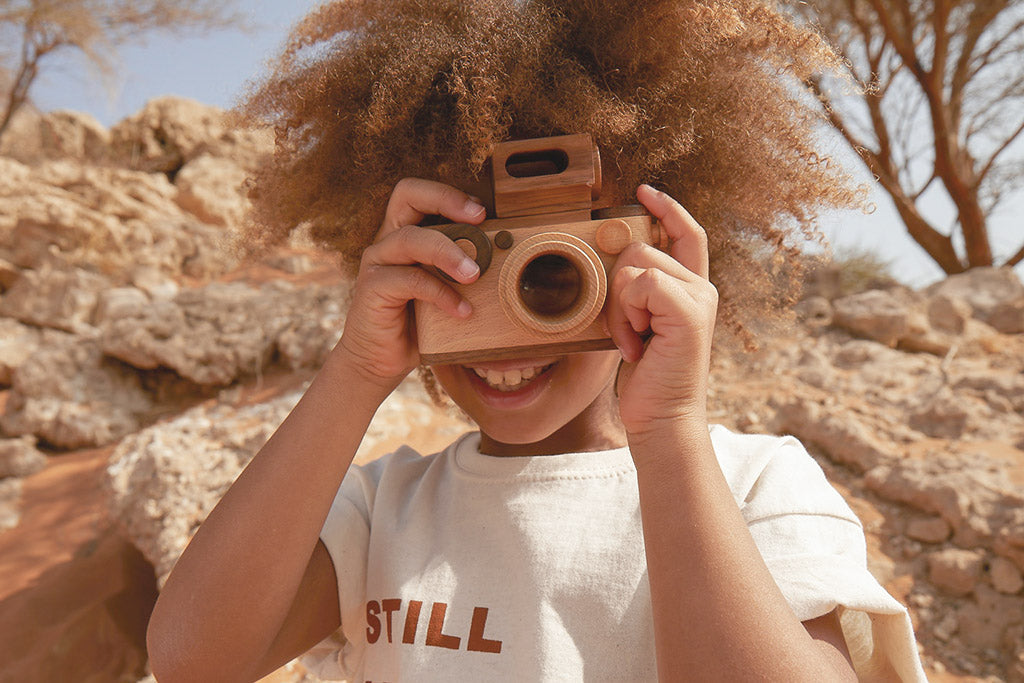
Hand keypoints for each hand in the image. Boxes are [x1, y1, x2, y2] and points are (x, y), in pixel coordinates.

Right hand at [334, 178, 485, 388]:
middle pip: (406, 194)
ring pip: (411, 239)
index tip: (483, 210)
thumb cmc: (417, 323)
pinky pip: (410, 281)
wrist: (379, 361)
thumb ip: (461, 270)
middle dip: (446, 199)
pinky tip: (461, 311)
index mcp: (405, 234)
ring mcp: (377, 263)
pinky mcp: (372, 289)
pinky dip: (441, 293)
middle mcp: (387, 241)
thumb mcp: (445, 290)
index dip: (449, 194)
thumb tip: (505, 258)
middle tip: (479, 218)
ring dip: (449, 253)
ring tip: (475, 275)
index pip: (419, 193)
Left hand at [606, 185, 717, 436]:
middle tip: (626, 328)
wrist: (662, 418)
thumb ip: (637, 294)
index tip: (643, 192)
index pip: (688, 233)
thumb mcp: (639, 326)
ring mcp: (698, 299)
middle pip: (643, 247)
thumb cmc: (647, 378)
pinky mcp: (689, 312)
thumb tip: (614, 264)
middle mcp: (701, 290)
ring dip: (620, 305)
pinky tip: (634, 344)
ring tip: (631, 339)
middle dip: (617, 286)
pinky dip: (626, 315)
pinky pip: (640, 284)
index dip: (668, 208)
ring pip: (636, 265)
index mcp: (691, 291)